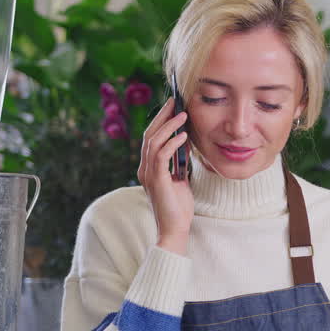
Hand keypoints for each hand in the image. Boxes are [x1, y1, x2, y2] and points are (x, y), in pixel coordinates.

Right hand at [138, 98, 193, 254]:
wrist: (175, 229)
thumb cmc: (178, 207)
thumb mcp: (180, 179)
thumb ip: (179, 162)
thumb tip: (185, 142)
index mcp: (148, 168)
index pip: (151, 138)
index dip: (160, 121)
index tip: (173, 107)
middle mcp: (144, 169)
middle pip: (149, 134)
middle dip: (162, 116)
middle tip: (174, 101)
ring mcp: (148, 174)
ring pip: (153, 142)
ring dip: (169, 126)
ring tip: (183, 115)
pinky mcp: (156, 181)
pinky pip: (161, 156)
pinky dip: (172, 143)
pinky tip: (183, 136)